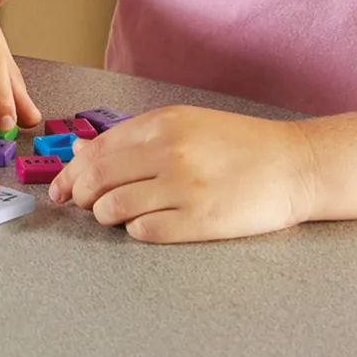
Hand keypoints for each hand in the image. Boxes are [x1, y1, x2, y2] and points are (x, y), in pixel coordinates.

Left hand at [50, 106, 315, 241]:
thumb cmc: (238, 144)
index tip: (61, 185)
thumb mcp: (184, 124)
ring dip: (103, 214)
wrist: (295, 164)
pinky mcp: (203, 222)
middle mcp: (169, 153)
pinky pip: (148, 231)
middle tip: (74, 203)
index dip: (71, 171)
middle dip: (77, 193)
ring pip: (116, 206)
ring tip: (109, 215)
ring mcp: (185, 188)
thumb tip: (81, 150)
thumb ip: (133, 137)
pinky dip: (134, 231)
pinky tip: (140, 227)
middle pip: (98, 177)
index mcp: (162, 124)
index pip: (97, 149)